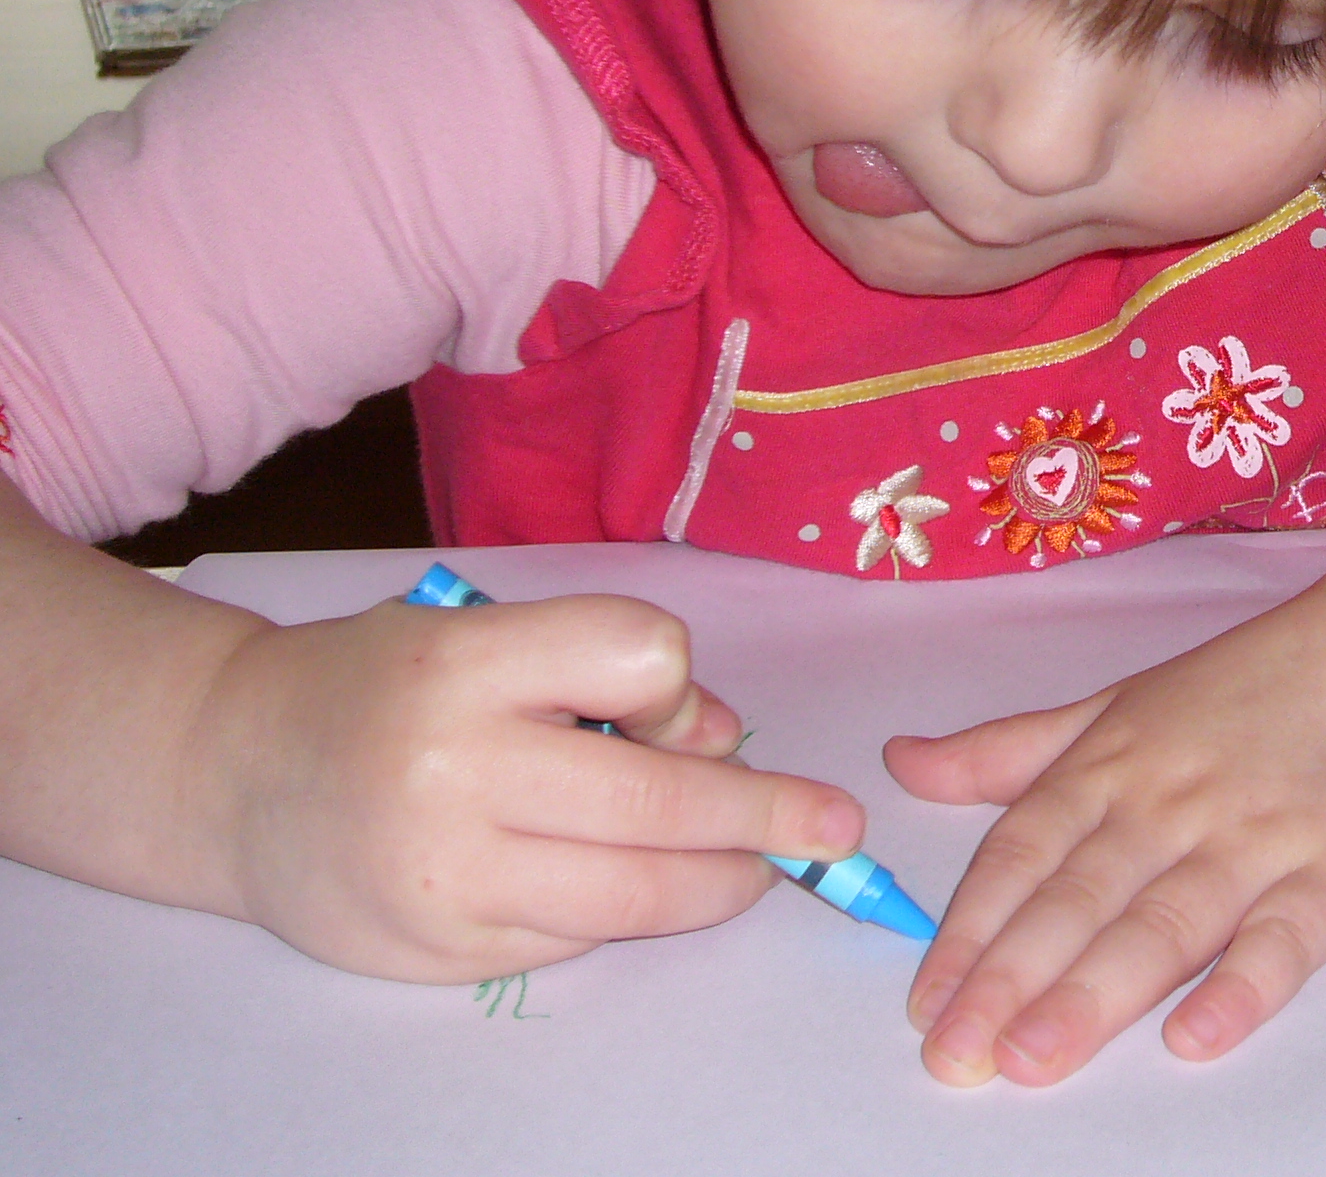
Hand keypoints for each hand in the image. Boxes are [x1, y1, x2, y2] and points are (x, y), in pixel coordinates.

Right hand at [183, 593, 865, 981]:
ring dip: (723, 881)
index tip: (669, 703)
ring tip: (763, 869)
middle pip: (662, 799)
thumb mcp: (484, 636)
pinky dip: (630, 912)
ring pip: (637, 888)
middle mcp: (455, 766)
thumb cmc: (384, 686)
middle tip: (835, 828)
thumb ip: (602, 671)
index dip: (679, 684)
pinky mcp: (443, 946)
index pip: (642, 654)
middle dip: (769, 816)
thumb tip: (727, 740)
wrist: (234, 770)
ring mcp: (446, 870)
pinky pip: (581, 934)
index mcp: (469, 661)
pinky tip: (634, 888)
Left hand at [885, 586, 1325, 1085]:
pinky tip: (1196, 1037)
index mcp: (1113, 765)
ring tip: (1034, 1059)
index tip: (927, 1005)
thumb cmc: (1253, 693)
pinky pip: (1285, 939)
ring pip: (1166, 923)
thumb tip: (903, 763)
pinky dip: (1242, 987)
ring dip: (1097, 992)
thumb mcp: (1121, 707)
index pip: (1025, 854)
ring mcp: (1257, 840)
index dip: (972, 932)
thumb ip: (1013, 751)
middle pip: (1081, 899)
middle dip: (1012, 978)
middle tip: (957, 1056)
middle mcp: (1172, 805)